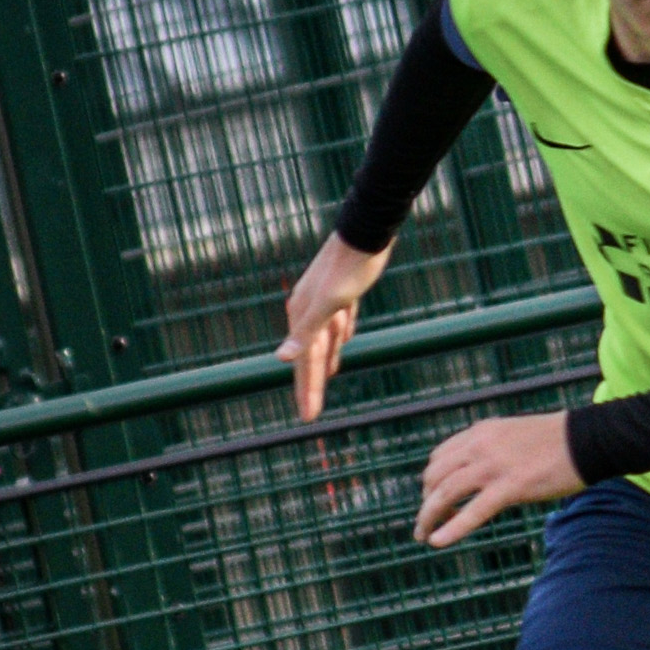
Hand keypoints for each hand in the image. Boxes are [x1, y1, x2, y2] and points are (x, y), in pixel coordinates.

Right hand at [276, 232, 391, 419]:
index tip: (307, 418)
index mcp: (304, 315)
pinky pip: (338, 323)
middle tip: (311, 414)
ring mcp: (325, 300)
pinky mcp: (343, 292)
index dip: (306, 391)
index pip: (304, 363)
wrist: (368, 232)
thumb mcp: (331, 303)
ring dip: (324, 363)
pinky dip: (340, 337)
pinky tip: (344, 342)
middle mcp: (309, 309)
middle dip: (311, 385)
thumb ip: (307, 332)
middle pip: (311, 356)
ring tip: (325, 384)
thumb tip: (281, 358)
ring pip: (324, 340)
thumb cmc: (351, 268)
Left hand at [414, 414, 583, 546]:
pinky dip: (452, 528)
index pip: (439, 457)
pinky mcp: (511, 486)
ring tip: (423, 536)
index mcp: (481, 433)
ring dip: (428, 516)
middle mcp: (480, 446)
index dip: (431, 481)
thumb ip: (494, 449)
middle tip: (425, 523)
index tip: (433, 499)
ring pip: (445, 493)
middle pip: (435, 476)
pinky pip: (473, 511)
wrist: (587, 439)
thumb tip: (484, 470)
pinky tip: (438, 542)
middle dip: (425, 501)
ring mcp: (493, 466)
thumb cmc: (559, 441)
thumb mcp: (515, 435)